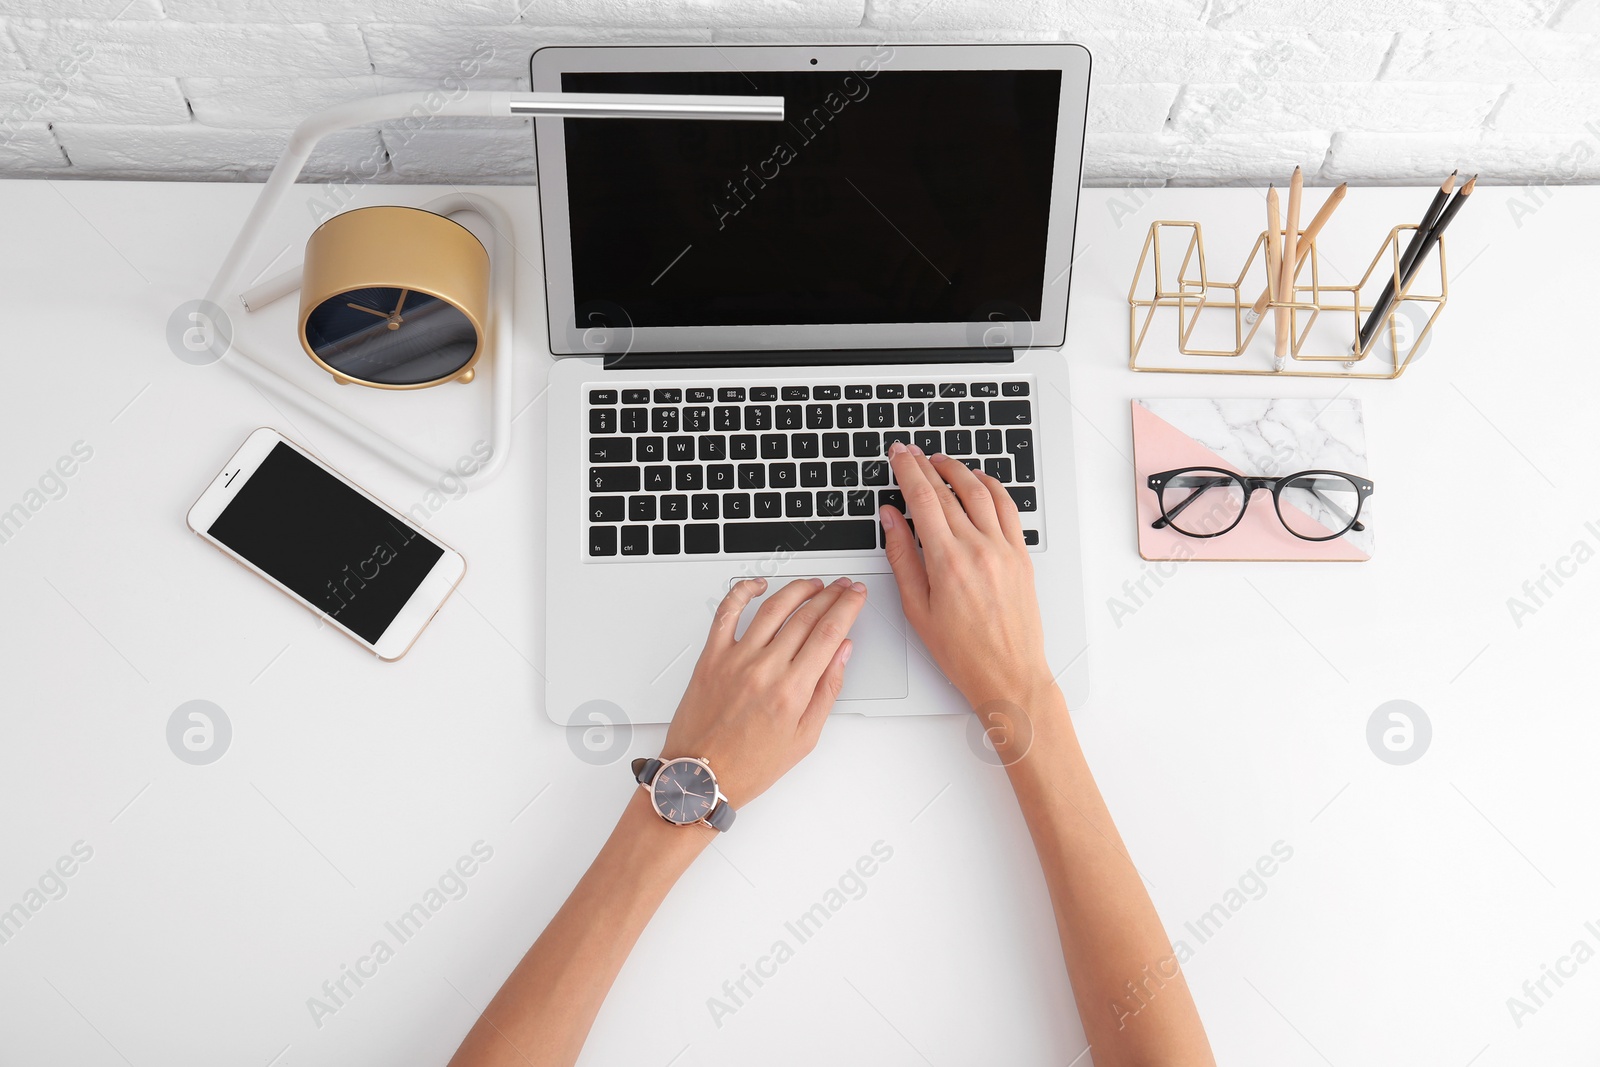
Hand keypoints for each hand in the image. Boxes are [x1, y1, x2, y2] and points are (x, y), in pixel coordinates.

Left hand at [661, 576, 866, 808]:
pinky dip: (742, 591)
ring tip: (813, 585)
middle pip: (806, 616)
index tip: (856, 596)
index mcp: (791, 690)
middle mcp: (764, 669)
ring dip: (798, 589)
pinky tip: (758, 585)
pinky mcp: (711, 657)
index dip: (848, 607)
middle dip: (831, 595)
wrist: (702, 778)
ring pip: (773, 607)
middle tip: (842, 587)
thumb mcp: (804, 738)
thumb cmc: (749, 766)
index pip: (829, 632)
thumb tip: (843, 653)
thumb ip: (827, 690)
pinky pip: (726, 612)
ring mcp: (735, 659)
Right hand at [880, 443, 1052, 707]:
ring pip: (980, 491)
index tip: (898, 455)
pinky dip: (992, 487)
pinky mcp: (1021, 555)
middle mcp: (978, 548)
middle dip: (926, 465)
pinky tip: (979, 481)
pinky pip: (1007, 508)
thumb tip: (890, 519)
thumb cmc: (963, 652)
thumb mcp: (916, 608)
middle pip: (948, 490)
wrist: (1008, 673)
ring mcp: (1003, 549)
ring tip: (941, 461)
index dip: (907, 470)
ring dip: (958, 470)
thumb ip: (901, 557)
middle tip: (911, 452)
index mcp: (947, 561)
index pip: (922, 499)